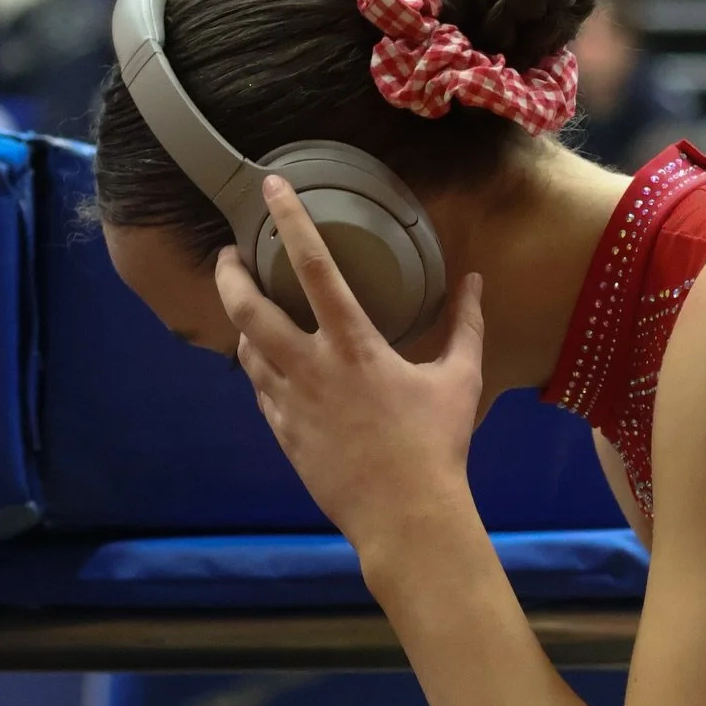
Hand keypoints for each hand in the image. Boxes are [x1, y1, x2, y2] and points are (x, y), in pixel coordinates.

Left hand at [215, 178, 482, 549]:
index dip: (289, 221)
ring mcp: (290, 403)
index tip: (270, 189)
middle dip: (230, 275)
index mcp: (354, 344)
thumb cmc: (437, 445)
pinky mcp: (283, 434)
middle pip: (248, 308)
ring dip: (243, 323)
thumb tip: (475, 281)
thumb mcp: (460, 379)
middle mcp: (311, 367)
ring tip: (250, 308)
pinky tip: (270, 364)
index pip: (312, 266)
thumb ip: (466, 324)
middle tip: (229, 256)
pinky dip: (259, 368)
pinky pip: (259, 390)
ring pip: (245, 349)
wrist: (403, 516)